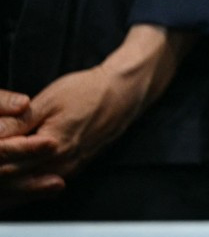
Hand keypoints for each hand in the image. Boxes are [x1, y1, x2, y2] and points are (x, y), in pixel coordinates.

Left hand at [0, 25, 192, 208]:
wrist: (124, 94)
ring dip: (8, 184)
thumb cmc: (89, 92)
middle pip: (12, 181)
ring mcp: (68, 171)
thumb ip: (18, 122)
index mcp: (50, 147)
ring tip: (1, 173)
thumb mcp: (49, 100)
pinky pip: (41, 187)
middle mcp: (59, 166)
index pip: (4, 164)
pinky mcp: (74, 169)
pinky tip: (15, 182)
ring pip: (26, 189)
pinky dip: (23, 187)